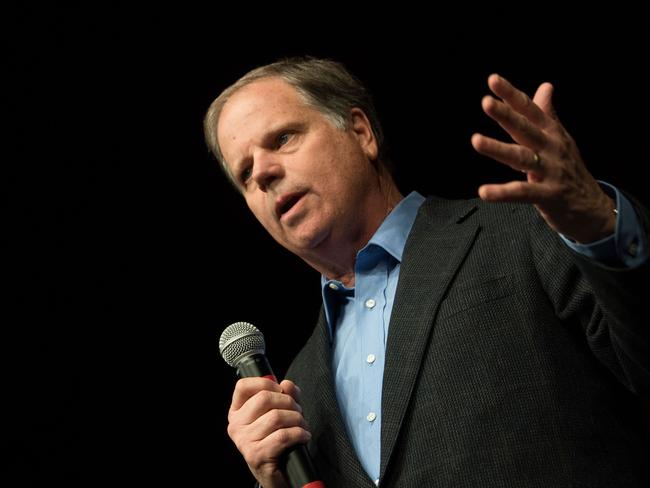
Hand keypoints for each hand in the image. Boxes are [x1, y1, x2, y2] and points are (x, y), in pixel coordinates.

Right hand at [227, 378, 309, 487]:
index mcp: (237, 412)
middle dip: (289, 402)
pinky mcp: (256, 455)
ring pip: (276, 416)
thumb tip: (287, 384)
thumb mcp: (282, 413)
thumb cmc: (278, 441)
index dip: (266, 383)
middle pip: (264, 398)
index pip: (243, 386)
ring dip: (297, 420)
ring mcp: (244, 441)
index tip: (281, 391)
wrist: (278, 474)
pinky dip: (299, 434)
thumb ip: (286, 395)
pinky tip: (303, 436)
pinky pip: (282, 436)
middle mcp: (236, 426)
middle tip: (298, 412)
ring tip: (302, 426)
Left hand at [471, 74, 615, 242]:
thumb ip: (547, 114)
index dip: (511, 95)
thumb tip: (545, 86)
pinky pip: (523, 192)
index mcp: (552, 133)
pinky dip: (503, 192)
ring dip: (498, 148)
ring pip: (521, 157)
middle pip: (525, 128)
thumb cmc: (569, 170)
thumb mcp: (559, 139)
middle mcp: (551, 148)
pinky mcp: (548, 195)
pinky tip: (484, 191)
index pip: (530, 110)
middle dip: (506, 115)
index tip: (493, 80)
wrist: (592, 206)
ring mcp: (551, 171)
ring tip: (476, 140)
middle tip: (486, 102)